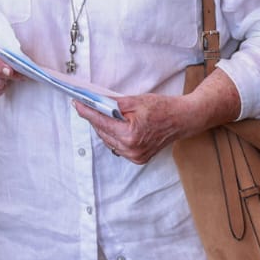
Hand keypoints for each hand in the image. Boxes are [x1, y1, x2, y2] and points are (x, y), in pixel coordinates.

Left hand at [74, 93, 195, 164]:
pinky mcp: (139, 158)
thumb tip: (95, 102)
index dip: (86, 112)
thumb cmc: (163, 108)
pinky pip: (118, 146)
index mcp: (130, 134)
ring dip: (104, 128)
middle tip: (87, 105)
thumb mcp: (136, 101)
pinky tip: (115, 126)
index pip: (100, 122)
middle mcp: (131, 149)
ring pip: (109, 141)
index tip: (76, 103)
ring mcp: (135, 156)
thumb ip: (113, 103)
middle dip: (94, 118)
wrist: (183, 119)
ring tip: (103, 114)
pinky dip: (114, 136)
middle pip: (102, 132)